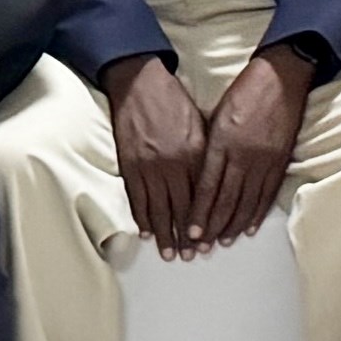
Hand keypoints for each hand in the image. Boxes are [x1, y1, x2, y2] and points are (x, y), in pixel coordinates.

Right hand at [106, 53, 216, 254]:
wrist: (139, 83)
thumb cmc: (174, 101)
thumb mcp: (200, 125)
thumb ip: (206, 156)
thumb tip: (211, 185)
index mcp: (193, 154)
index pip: (201, 198)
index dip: (204, 223)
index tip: (209, 241)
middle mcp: (172, 164)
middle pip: (180, 209)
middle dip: (185, 237)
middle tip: (189, 257)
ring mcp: (148, 166)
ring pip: (157, 209)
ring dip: (163, 234)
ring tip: (168, 253)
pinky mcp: (129, 164)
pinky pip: (136, 198)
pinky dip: (141, 217)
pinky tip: (146, 232)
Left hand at [182, 52, 310, 255]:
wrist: (282, 75)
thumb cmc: (245, 90)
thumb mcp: (218, 113)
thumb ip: (209, 145)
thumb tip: (199, 175)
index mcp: (223, 142)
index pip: (208, 187)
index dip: (199, 212)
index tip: (190, 232)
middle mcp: (244, 155)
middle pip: (226, 200)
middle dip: (212, 226)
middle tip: (202, 247)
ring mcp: (265, 160)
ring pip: (247, 201)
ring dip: (234, 225)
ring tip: (223, 242)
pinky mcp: (281, 160)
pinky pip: (268, 193)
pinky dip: (258, 213)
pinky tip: (250, 227)